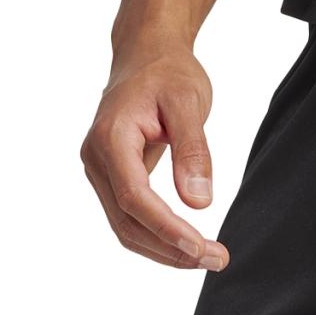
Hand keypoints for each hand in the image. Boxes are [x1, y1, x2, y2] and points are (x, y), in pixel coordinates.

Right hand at [81, 47, 228, 269]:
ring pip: (126, 228)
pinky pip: (128, 220)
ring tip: (208, 257)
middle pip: (128, 221)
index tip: (201, 247)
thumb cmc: (167, 72)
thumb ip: (193, 151)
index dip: (166, 229)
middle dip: (171, 249)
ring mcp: (100, 171)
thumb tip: (198, 203)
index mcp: (111, 137)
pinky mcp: (110, 179)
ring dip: (165, 251)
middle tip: (218, 259)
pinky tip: (187, 246)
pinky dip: (157, 239)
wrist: (147, 55)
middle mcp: (96, 158)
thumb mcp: (188, 102)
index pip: (135, 197)